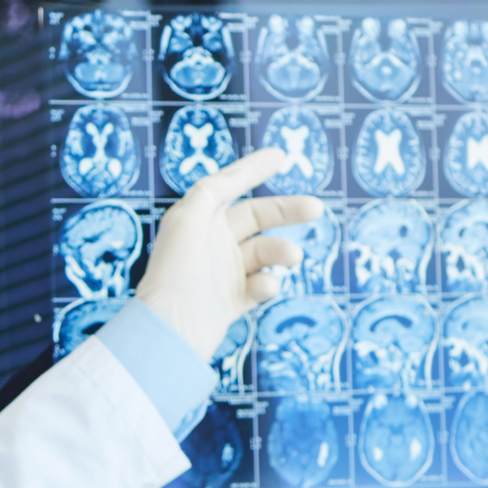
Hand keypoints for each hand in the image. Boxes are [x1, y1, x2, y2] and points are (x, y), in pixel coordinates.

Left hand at [136, 147, 325, 358]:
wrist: (171, 330)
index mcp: (197, 218)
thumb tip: (233, 176)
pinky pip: (259, 286)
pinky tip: (263, 288)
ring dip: (281, 251)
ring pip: (263, 252)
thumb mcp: (187, 219)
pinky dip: (267, 284)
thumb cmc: (175, 271)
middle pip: (256, 216)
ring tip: (293, 257)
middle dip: (286, 211)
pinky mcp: (230, 301)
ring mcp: (222, 272)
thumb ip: (210, 191)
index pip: (229, 185)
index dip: (253, 169)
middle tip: (316, 208)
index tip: (281, 156)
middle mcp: (210, 241)